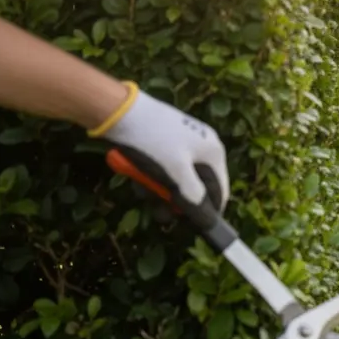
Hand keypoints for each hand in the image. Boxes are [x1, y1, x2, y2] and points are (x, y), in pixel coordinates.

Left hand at [90, 83, 228, 212]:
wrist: (119, 110)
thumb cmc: (152, 142)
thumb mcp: (175, 172)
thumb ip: (194, 198)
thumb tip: (209, 221)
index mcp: (213, 153)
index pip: (220, 191)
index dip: (208, 212)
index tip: (190, 227)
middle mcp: (204, 147)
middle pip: (196, 186)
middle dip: (175, 200)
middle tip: (157, 210)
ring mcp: (184, 143)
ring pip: (177, 179)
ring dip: (159, 190)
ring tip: (141, 190)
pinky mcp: (166, 141)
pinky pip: (164, 168)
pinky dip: (152, 177)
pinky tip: (137, 175)